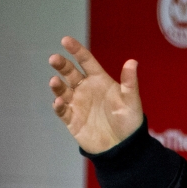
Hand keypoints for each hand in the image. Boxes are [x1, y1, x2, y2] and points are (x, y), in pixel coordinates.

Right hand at [49, 37, 143, 153]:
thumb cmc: (129, 122)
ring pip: (63, 90)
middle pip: (70, 73)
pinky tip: (59, 101)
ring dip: (57, 85)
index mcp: (100, 81)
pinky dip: (59, 105)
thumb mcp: (131, 101)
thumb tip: (132, 61)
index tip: (65, 40)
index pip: (86, 62)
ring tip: (55, 81)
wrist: (124, 147)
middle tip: (54, 59)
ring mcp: (77, 103)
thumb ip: (129, 82)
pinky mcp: (72, 119)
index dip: (76, 51)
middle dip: (61, 65)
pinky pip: (62, 110)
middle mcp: (86, 89)